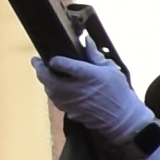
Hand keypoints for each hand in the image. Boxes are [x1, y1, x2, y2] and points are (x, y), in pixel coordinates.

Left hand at [37, 50, 159, 159]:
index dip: (54, 61)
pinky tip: (54, 87)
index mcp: (88, 76)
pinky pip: (55, 100)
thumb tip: (86, 40)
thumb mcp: (111, 70)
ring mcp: (71, 102)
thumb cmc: (119, 92)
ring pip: (49, 90)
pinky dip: (52, 92)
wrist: (123, 119)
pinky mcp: (69, 111)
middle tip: (36, 61)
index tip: (49, 56)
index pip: (65, 66)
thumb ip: (95, 56)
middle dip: (40, 69)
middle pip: (49, 79)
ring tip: (43, 73)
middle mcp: (76, 89)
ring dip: (44, 81)